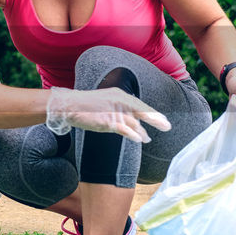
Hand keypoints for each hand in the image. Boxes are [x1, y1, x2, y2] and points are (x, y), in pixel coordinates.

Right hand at [45, 86, 171, 142]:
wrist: (68, 106)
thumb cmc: (85, 107)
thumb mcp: (105, 106)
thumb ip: (119, 112)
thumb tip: (133, 123)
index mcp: (119, 95)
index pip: (140, 105)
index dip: (152, 113)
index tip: (162, 120)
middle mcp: (119, 100)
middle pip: (142, 110)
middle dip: (155, 119)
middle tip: (167, 126)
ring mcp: (113, 110)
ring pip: (134, 121)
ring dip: (142, 131)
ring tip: (148, 139)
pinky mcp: (107, 120)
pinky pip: (124, 128)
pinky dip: (133, 134)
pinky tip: (139, 139)